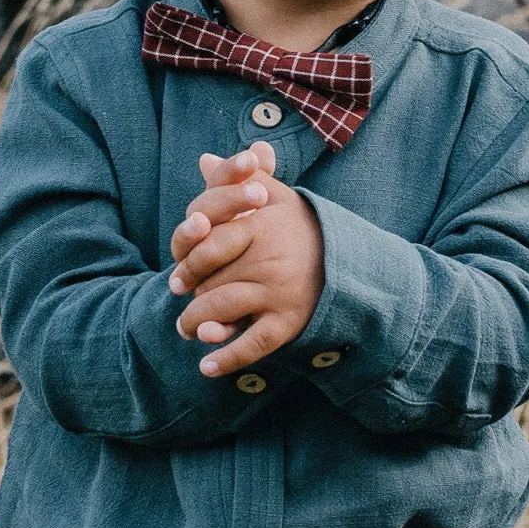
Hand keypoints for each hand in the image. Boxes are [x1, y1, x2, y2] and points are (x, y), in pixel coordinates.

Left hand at [168, 143, 324, 375]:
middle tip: (179, 304)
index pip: (208, 242)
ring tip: (188, 330)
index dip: (188, 261)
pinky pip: (252, 343)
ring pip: (222, 308)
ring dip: (197, 324)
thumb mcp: (277, 198)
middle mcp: (268, 258)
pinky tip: (207, 368)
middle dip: (190, 295)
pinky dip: (227, 358)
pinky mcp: (289, 321)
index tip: (177, 277)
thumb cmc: (304, 228)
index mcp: (261, 225)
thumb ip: (238, 180)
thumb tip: (204, 160)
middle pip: (210, 278)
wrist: (351, 264)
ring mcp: (278, 291)